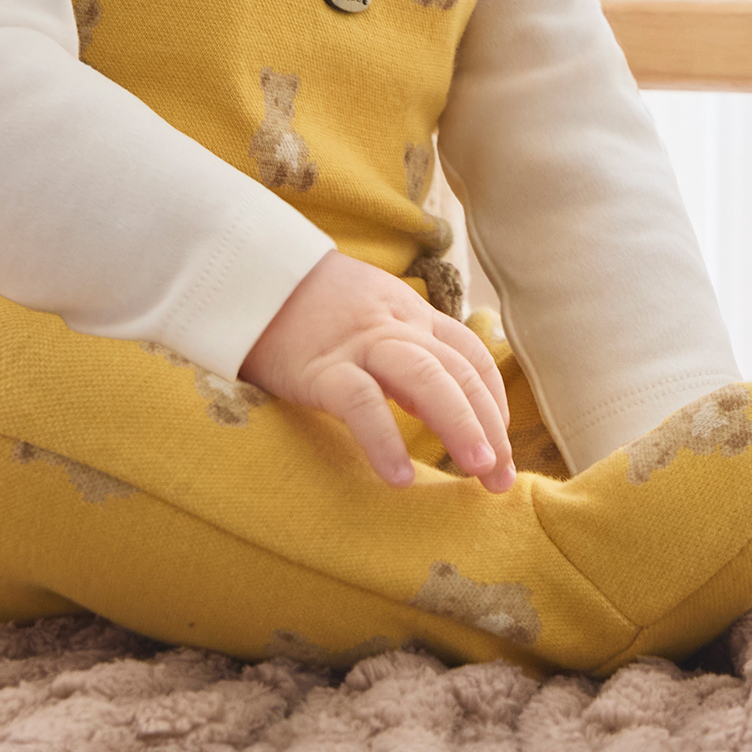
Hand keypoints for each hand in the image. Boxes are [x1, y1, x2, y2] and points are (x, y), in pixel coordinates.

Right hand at [240, 250, 515, 492]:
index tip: (501, 442)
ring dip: (461, 425)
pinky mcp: (319, 368)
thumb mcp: (369, 313)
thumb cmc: (308, 306)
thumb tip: (438, 405)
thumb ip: (404, 348)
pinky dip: (384, 440)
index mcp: (410, 313)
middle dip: (490, 425)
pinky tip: (399, 477)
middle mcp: (395, 325)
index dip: (494, 400)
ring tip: (480, 472)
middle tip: (503, 478)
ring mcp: (359, 345)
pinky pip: (361, 403)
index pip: (471, 353)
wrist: (249, 273)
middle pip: (460, 370)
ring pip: (426, 379)